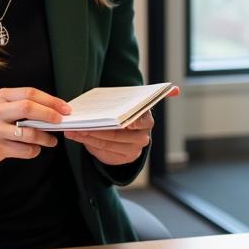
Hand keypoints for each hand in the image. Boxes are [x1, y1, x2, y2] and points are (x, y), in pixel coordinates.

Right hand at [0, 87, 69, 167]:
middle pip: (28, 108)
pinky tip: (35, 149)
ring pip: (29, 133)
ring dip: (45, 138)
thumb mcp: (4, 106)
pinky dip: (35, 150)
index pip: (30, 93)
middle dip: (50, 114)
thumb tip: (56, 109)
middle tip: (61, 121)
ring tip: (51, 140)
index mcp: (1, 97)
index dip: (51, 100)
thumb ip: (25, 105)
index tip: (65, 108)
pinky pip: (24, 150)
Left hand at [62, 86, 178, 166]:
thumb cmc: (127, 113)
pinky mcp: (124, 159)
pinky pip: (102, 151)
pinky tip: (76, 136)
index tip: (111, 119)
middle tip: (80, 123)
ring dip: (87, 136)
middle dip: (96, 128)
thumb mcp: (135, 104)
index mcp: (147, 120)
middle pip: (117, 133)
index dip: (124, 121)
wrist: (129, 133)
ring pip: (107, 143)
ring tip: (72, 130)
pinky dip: (87, 143)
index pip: (137, 121)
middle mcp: (144, 136)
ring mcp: (134, 149)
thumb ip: (155, 94)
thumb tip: (176, 90)